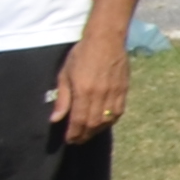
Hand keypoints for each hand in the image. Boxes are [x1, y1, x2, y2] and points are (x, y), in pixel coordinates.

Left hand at [48, 28, 131, 145]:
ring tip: (89, 134)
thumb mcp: (65, 74)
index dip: (73, 133)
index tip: (68, 139)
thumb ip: (62, 98)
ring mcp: (114, 93)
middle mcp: (100, 95)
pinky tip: (104, 123)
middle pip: (93, 124)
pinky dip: (110, 121)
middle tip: (77, 140)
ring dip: (97, 131)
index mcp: (84, 91)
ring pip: (107, 120)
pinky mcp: (123, 90)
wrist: (106, 39)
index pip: (79, 120)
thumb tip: (55, 119)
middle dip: (84, 135)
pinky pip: (118, 112)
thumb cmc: (81, 54)